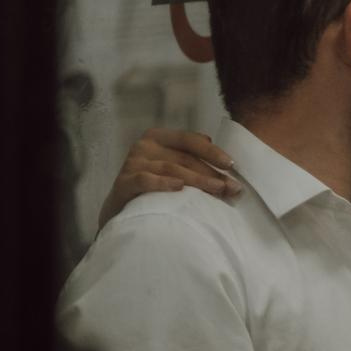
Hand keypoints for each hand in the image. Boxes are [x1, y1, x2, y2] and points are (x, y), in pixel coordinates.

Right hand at [97, 128, 239, 226]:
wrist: (119, 213)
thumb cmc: (151, 189)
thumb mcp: (170, 169)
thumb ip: (192, 161)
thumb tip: (227, 164)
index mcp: (158, 138)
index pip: (189, 140)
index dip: (211, 151)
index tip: (231, 165)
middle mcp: (144, 146)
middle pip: (184, 158)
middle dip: (210, 172)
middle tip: (231, 187)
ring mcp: (132, 163)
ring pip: (170, 168)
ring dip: (197, 180)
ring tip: (217, 191)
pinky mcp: (123, 183)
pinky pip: (145, 180)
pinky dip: (163, 183)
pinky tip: (179, 188)